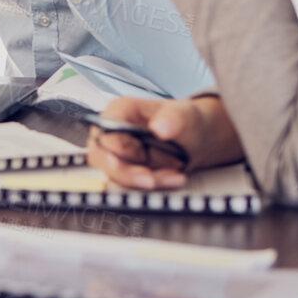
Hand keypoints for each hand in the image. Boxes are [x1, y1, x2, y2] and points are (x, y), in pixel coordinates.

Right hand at [84, 94, 244, 189]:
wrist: (195, 139)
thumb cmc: (185, 121)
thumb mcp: (185, 114)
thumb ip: (174, 118)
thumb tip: (159, 127)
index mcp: (119, 111)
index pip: (104, 132)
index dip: (117, 147)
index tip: (140, 158)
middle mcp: (111, 133)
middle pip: (102, 158)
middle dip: (127, 173)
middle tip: (152, 179)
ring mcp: (116, 154)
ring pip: (115, 175)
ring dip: (144, 181)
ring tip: (174, 177)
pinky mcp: (125, 172)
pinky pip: (130, 185)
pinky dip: (153, 185)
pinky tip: (172, 179)